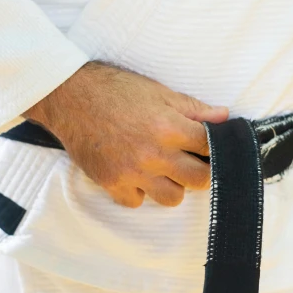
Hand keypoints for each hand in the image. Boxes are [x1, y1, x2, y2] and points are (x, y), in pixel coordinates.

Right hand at [25, 61, 227, 207]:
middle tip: (191, 161)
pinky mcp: (112, 183)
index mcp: (169, 127)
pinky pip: (137, 201)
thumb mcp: (159, 92)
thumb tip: (224, 116)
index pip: (211, 148)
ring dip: (172, 186)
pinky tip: (135, 174)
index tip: (211, 148)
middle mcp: (154, 153)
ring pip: (172, 198)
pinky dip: (139, 191)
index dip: (216, 148)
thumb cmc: (115, 90)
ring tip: (164, 170)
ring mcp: (132, 172)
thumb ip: (193, 108)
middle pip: (199, 180)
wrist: (69, 96)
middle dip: (201, 171)